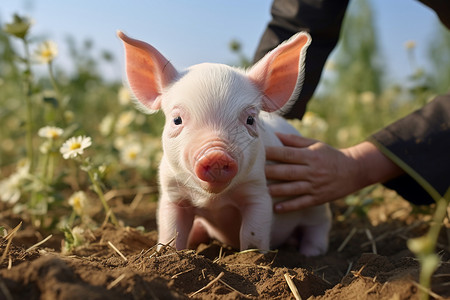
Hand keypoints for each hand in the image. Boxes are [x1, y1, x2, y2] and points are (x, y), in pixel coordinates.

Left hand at [265, 133, 402, 212]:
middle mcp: (313, 171)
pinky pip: (302, 203)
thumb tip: (275, 135)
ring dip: (277, 190)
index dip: (272, 153)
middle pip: (288, 171)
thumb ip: (295, 141)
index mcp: (311, 156)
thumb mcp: (316, 144)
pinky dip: (289, 206)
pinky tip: (276, 208)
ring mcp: (316, 186)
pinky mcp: (318, 198)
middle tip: (254, 173)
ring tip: (263, 190)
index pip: (288, 154)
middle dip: (271, 172)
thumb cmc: (330, 155)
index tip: (258, 153)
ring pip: (293, 189)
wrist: (355, 170)